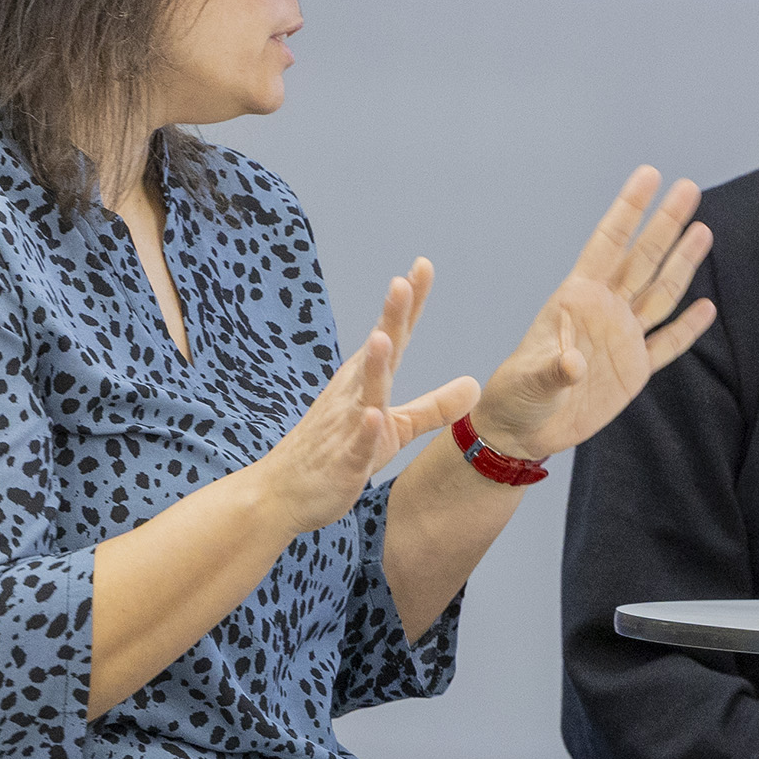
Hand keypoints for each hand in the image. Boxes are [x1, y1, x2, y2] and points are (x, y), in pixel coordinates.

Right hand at [256, 263, 480, 534]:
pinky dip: (364, 431)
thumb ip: (434, 406)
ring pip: (364, 392)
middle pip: (378, 352)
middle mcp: (354, 394)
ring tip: (383, 337)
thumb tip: (475, 384)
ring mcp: (346, 426)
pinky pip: (356, 444)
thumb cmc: (340, 453)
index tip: (423, 265)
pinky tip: (373, 416)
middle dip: (390, 318)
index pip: (394, 336)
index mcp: (367, 381)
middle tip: (402, 282)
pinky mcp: (342, 460)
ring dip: (373, 365)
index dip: (409, 304)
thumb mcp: (396, 428)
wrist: (283, 493)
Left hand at [467, 169, 715, 459]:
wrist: (522, 430)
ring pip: (660, 294)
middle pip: (642, 260)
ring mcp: (622, 339)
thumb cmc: (515, 397)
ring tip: (703, 231)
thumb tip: (573, 365)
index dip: (629, 209)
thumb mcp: (529, 381)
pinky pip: (668, 344)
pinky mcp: (633, 371)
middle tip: (689, 188)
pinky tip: (706, 307)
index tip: (649, 175)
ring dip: (682, 264)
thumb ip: (553, 370)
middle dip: (665, 224)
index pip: (608, 244)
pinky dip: (687, 328)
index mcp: (576, 299)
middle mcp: (604, 311)